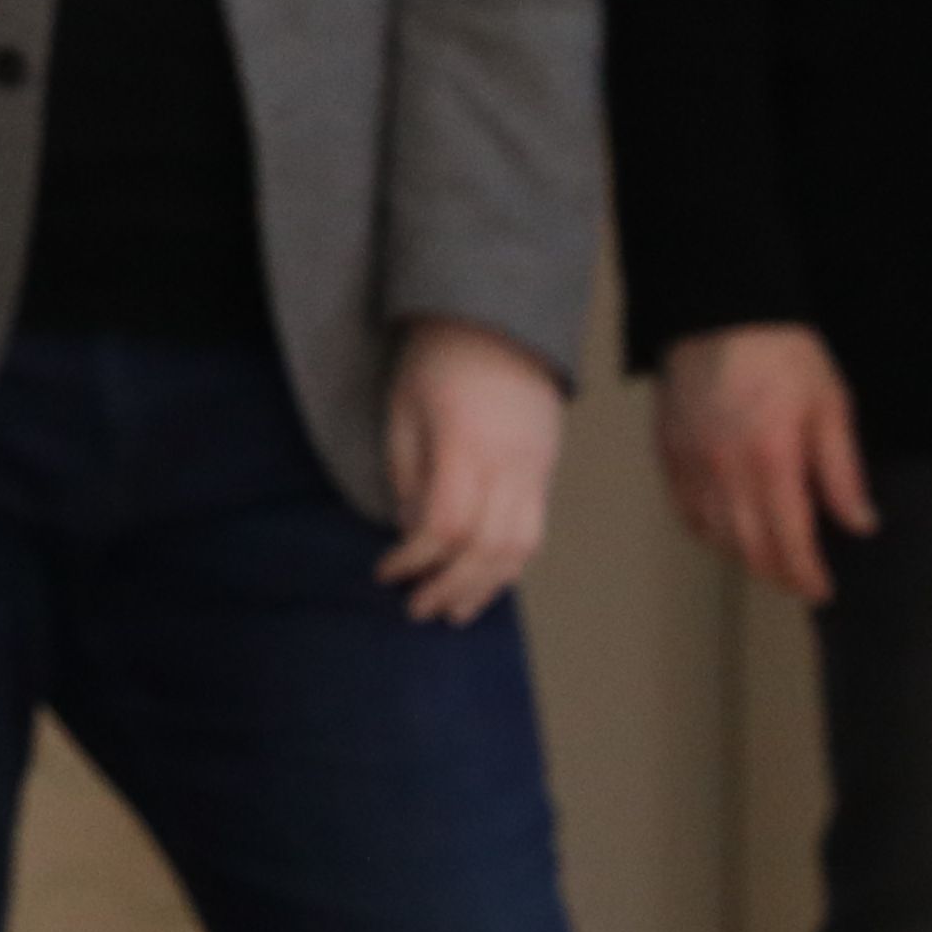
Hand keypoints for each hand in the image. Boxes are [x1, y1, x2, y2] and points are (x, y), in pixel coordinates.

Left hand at [378, 317, 563, 622]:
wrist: (500, 320)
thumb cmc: (437, 359)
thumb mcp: (403, 409)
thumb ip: (407, 475)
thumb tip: (410, 531)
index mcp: (467, 446)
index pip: (445, 526)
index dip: (414, 559)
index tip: (384, 573)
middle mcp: (511, 465)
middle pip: (488, 548)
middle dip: (450, 586)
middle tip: (417, 610)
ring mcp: (537, 468)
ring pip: (521, 548)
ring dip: (486, 587)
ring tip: (454, 612)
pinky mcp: (547, 469)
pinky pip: (535, 530)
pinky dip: (508, 564)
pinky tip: (484, 580)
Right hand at [658, 320, 875, 603]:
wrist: (720, 314)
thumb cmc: (784, 356)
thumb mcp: (831, 406)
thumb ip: (842, 471)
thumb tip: (859, 524)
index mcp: (772, 461)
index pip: (789, 540)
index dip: (806, 574)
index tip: (822, 591)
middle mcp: (726, 473)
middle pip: (748, 548)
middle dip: (777, 574)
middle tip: (800, 583)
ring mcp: (691, 465)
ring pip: (714, 535)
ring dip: (743, 558)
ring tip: (769, 562)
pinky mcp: (669, 454)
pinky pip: (685, 510)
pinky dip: (707, 532)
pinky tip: (725, 532)